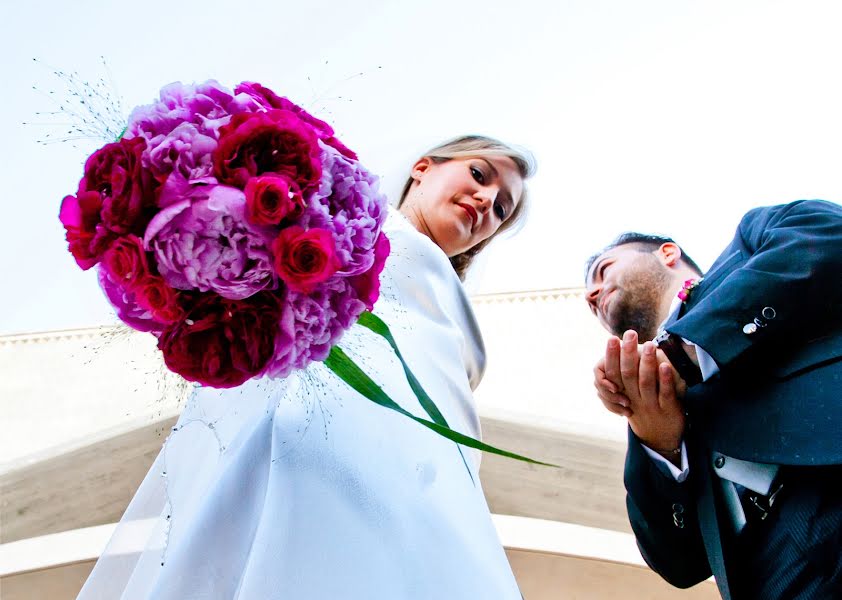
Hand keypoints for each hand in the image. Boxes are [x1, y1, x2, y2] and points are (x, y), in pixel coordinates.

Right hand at [594, 331, 685, 451]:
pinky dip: (665, 379)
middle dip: (626, 352)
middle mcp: (632, 400)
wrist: (660, 438)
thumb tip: (619, 350)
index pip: (611, 373)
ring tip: (650, 344)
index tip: (613, 338)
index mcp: (622, 394)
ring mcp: (650, 405)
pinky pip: (665, 393)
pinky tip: (666, 365)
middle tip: (629, 333)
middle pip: (626, 374)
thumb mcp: (628, 397)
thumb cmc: (643, 410)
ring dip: (646, 362)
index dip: (611, 355)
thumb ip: (622, 378)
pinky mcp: (668, 409)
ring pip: (645, 382)